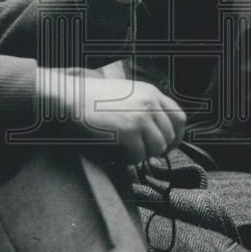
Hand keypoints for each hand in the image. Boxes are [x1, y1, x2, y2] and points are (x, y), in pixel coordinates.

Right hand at [42, 73, 186, 163]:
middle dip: (157, 148)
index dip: (176, 135)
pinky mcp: (129, 132)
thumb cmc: (93, 97)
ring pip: (157, 148)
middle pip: (170, 136)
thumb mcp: (126, 93)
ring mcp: (141, 117)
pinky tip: (117, 152)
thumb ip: (145, 106)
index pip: (179, 117)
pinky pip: (139, 156)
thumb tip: (157, 129)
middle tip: (141, 151)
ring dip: (143, 154)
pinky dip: (129, 159)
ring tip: (126, 150)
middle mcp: (150, 103)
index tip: (167, 145)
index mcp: (151, 93)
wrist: (70, 97)